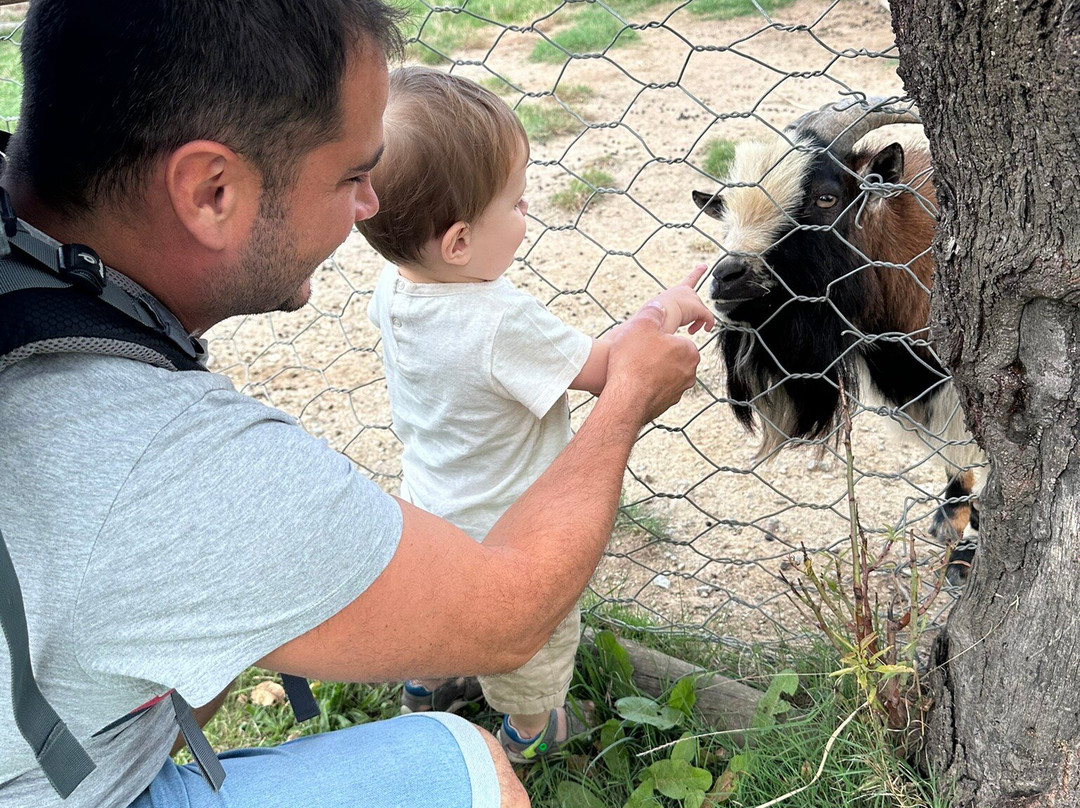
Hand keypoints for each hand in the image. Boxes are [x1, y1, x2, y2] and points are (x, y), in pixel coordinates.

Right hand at [602, 302, 700, 424]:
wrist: (625, 399)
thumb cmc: (634, 361)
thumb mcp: (642, 324)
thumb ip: (655, 311)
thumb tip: (659, 306)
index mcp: (689, 351)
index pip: (679, 340)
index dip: (660, 338)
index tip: (647, 340)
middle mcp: (689, 372)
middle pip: (673, 357)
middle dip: (659, 355)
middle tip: (639, 354)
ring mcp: (679, 390)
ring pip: (666, 374)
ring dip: (653, 371)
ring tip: (634, 368)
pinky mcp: (667, 404)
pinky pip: (658, 390)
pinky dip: (649, 386)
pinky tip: (634, 383)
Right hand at [644, 263, 715, 335]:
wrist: (659, 312)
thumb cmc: (656, 312)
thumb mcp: (659, 309)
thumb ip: (662, 313)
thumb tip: (654, 325)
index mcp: (676, 291)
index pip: (690, 279)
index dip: (698, 272)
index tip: (704, 266)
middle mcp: (687, 292)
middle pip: (696, 304)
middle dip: (692, 316)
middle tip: (686, 326)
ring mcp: (693, 299)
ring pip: (701, 313)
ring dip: (697, 323)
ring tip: (690, 330)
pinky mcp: (699, 308)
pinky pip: (708, 317)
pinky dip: (709, 324)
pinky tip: (707, 329)